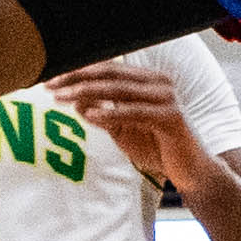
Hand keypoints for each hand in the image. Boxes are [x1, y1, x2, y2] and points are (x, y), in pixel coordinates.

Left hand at [45, 57, 203, 179]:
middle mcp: (158, 82)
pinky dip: (111, 113)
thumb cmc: (156, 147)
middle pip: (110, 74)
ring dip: (86, 92)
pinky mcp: (171, 116)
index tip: (50, 77)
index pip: (107, 68)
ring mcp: (166, 97)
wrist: (190, 171)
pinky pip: (135, 112)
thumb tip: (75, 101)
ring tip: (62, 97)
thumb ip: (102, 114)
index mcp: (147, 79)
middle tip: (49, 84)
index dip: (78, 71)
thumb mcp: (122, 129)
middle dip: (76, 78)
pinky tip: (90, 114)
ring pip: (119, 89)